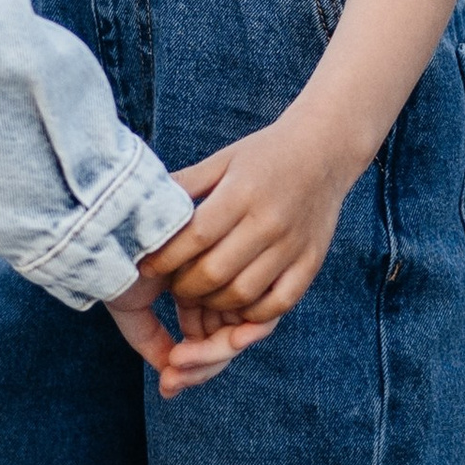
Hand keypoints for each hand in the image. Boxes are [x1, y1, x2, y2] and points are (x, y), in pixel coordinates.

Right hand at [104, 269, 276, 400]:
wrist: (111, 224)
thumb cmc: (117, 261)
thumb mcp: (131, 307)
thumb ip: (151, 339)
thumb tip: (171, 376)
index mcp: (194, 289)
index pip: (206, 339)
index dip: (192, 369)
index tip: (168, 386)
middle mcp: (217, 282)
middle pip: (224, 342)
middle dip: (200, 368)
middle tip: (171, 381)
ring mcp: (233, 274)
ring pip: (236, 335)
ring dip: (208, 358)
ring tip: (176, 363)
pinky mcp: (248, 265)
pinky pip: (256, 316)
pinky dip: (231, 340)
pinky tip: (197, 348)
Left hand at [137, 111, 364, 333]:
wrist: (325, 150)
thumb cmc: (264, 155)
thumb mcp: (221, 160)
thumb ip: (184, 185)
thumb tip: (140, 206)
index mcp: (243, 193)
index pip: (196, 238)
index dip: (165, 259)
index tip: (146, 267)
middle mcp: (270, 222)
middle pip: (216, 274)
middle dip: (185, 288)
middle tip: (173, 286)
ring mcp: (294, 246)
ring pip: (243, 295)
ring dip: (212, 305)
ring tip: (200, 295)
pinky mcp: (311, 263)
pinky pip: (278, 304)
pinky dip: (251, 315)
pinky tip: (234, 305)